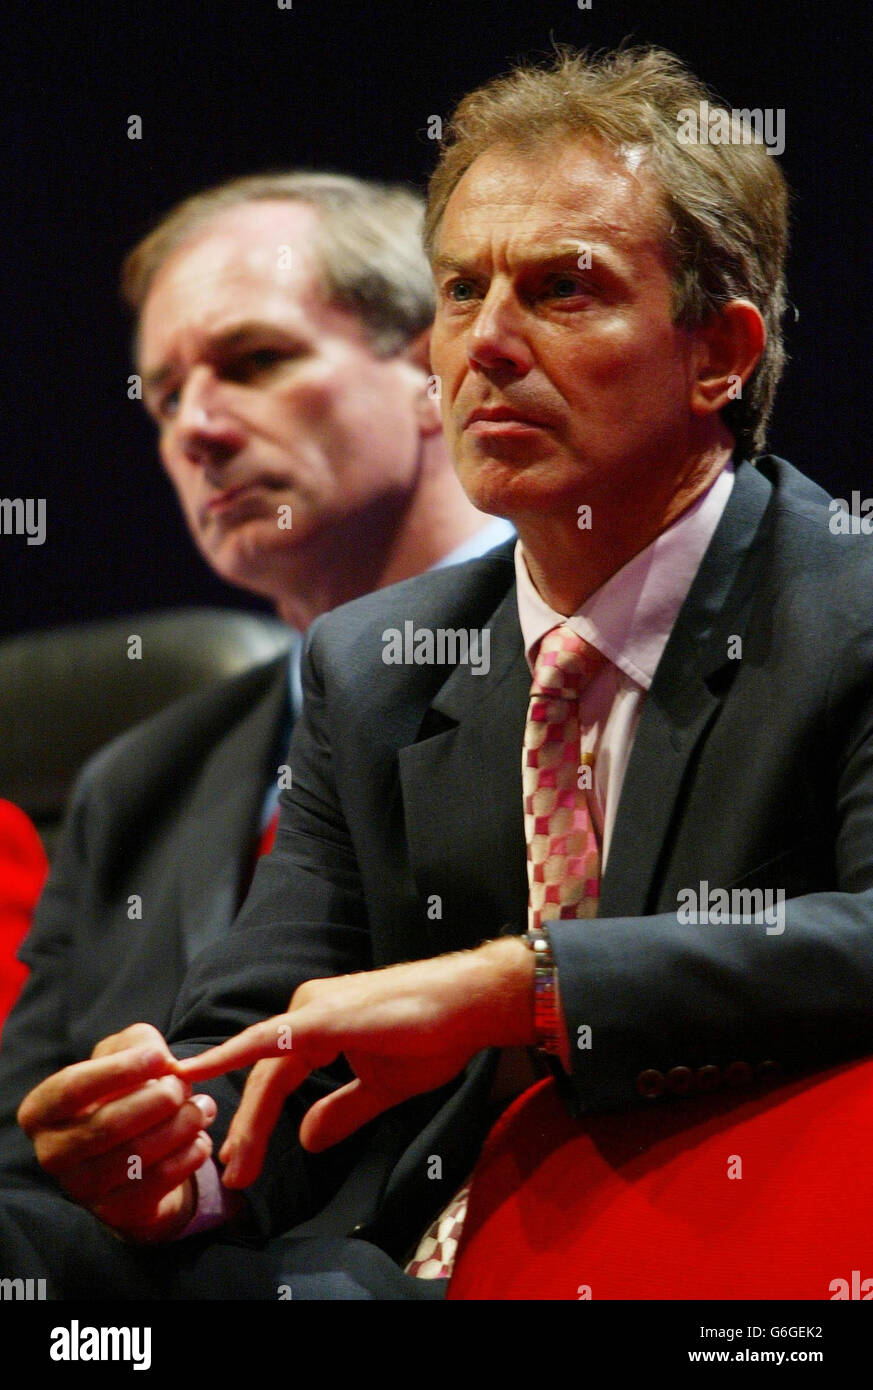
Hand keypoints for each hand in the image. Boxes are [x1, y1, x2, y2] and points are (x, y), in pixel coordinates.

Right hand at [17, 1023, 216, 1242]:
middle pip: (109, 1124)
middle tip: (184, 1086)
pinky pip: (160, 1180)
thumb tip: (163, 1063)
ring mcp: (81, 1188)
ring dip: (182, 1125)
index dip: (120, 1070)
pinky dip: (189, 1154)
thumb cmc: (123, 1092)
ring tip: (202, 1108)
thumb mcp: (123, 1055)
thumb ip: (138, 1044)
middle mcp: (51, 1153)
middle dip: (159, 1099)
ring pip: (138, 1154)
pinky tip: (199, 1138)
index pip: (72, 1088)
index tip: (161, 1057)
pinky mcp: (115, 1212)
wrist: (133, 1155)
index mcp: (41, 1111)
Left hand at [179, 937, 533, 1188]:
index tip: (244, 1163)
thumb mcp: (383, 1086)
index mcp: (316, 1026)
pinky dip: (231, 1056)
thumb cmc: (434, 1036)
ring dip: (250, 1119)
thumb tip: (307, 1140)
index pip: (275, 1081)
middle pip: (264, 1079)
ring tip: (238, 1162)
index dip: (258, 1123)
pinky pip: (268, 1041)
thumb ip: (342, 1110)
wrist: (470, 1003)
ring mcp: (311, 1009)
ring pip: (266, 1071)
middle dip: (249, 1130)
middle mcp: (305, 1010)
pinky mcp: (321, 1016)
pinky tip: (198, 1073)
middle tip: (235, 1175)